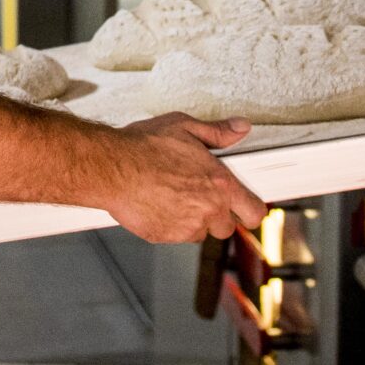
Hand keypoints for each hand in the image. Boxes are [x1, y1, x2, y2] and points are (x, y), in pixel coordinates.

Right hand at [102, 113, 267, 244]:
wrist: (111, 168)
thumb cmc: (144, 147)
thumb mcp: (185, 127)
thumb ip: (218, 132)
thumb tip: (239, 128)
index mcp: (220, 185)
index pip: (254, 212)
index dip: (250, 209)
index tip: (244, 205)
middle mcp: (207, 210)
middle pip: (227, 227)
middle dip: (217, 214)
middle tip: (200, 195)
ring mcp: (186, 227)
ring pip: (200, 232)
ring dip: (194, 220)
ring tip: (175, 196)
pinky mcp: (164, 236)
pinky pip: (176, 236)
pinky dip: (171, 224)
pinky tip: (159, 203)